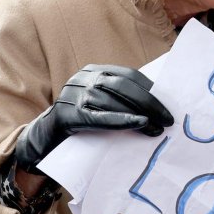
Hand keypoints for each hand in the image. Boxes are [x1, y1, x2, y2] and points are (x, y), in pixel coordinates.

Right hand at [15, 64, 172, 173]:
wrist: (44, 141)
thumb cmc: (80, 124)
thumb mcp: (101, 105)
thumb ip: (121, 100)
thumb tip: (159, 106)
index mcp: (93, 72)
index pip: (129, 76)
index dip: (152, 90)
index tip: (169, 106)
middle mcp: (82, 78)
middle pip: (124, 87)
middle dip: (151, 103)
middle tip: (169, 121)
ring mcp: (73, 95)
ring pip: (113, 102)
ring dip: (142, 116)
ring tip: (158, 130)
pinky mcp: (67, 114)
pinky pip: (99, 117)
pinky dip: (122, 120)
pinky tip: (140, 123)